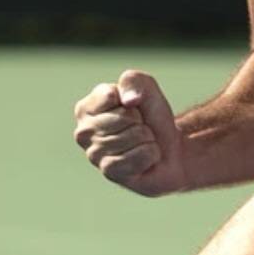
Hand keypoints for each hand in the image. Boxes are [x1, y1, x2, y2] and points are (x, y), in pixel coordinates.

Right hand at [73, 69, 185, 197]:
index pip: (111, 96)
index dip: (132, 100)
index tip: (133, 108)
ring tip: (142, 143)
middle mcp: (83, 132)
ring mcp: (94, 155)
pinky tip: (144, 159)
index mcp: (85, 108)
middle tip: (140, 129)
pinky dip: (151, 154)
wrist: (170, 149)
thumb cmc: (151, 117)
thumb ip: (133, 81)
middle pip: (125, 118)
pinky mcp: (110, 172)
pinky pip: (141, 155)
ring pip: (135, 136)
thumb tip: (128, 100)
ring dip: (147, 138)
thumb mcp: (145, 88)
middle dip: (141, 121)